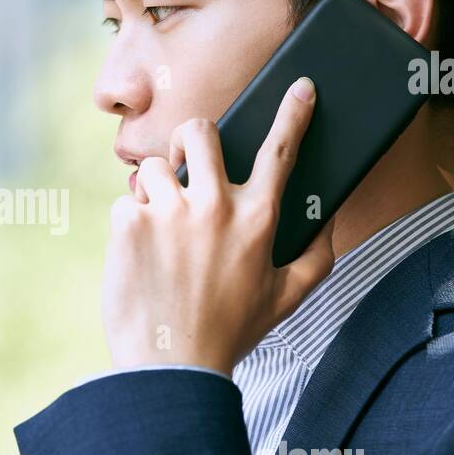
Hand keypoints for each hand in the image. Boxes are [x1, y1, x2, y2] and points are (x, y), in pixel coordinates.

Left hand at [101, 76, 335, 372]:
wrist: (172, 366)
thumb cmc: (231, 332)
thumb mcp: (287, 298)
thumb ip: (317, 255)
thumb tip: (328, 217)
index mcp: (258, 219)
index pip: (280, 150)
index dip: (293, 113)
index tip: (300, 87)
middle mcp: (214, 207)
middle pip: (201, 131)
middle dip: (194, 137)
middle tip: (190, 160)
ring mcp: (168, 212)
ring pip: (154, 165)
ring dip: (156, 188)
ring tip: (160, 225)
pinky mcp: (128, 224)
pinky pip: (125, 200)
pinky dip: (129, 222)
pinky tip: (139, 255)